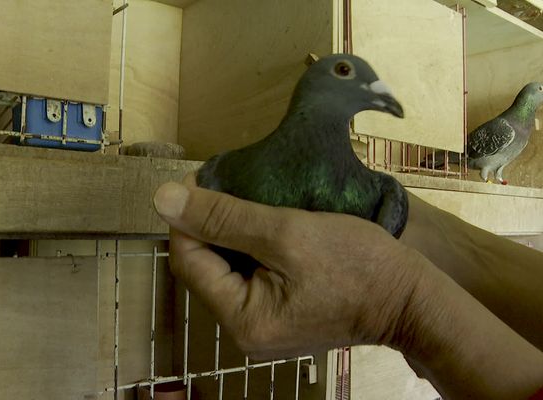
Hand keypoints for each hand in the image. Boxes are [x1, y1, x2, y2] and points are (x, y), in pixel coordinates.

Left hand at [153, 179, 426, 359]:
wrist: (410, 299)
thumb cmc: (356, 265)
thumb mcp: (287, 233)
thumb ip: (224, 217)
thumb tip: (163, 199)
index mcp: (241, 319)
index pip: (188, 260)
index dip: (186, 216)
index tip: (199, 178)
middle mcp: (243, 331)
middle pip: (204, 267)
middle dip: (209, 224)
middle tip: (227, 184)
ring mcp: (261, 326)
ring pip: (225, 269)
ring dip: (229, 232)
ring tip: (245, 198)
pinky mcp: (278, 315)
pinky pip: (248, 277)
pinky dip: (249, 247)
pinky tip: (263, 223)